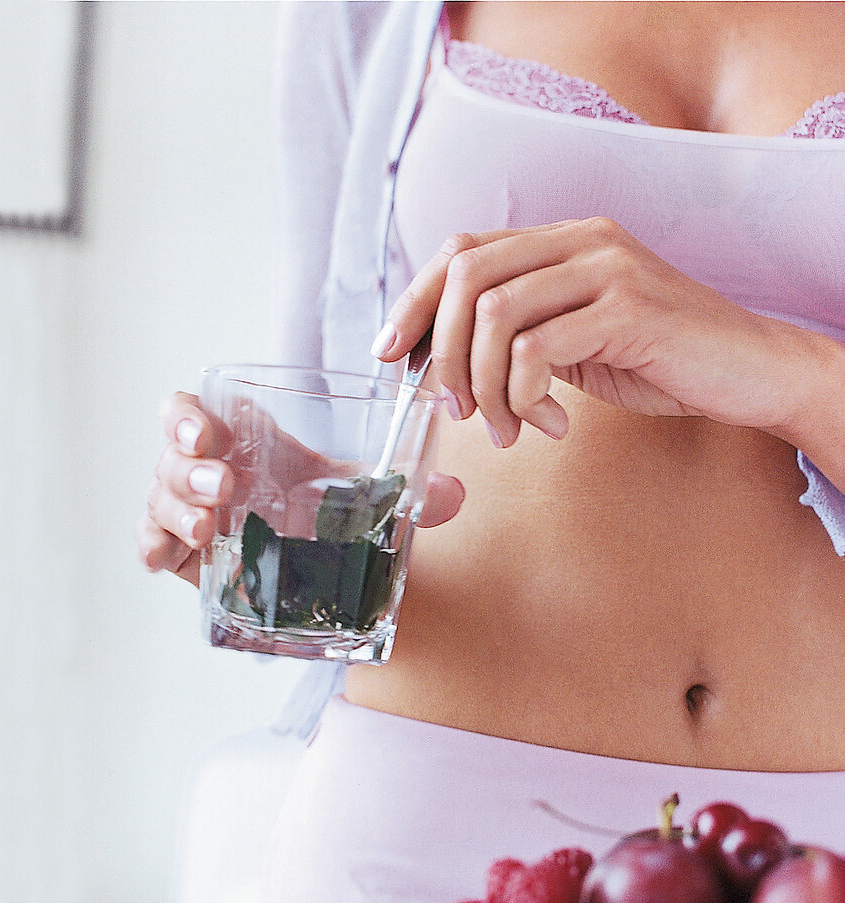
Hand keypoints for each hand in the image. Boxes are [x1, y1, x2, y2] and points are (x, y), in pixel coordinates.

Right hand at [137, 392, 464, 586]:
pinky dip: (153, 549)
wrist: (308, 559)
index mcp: (237, 439)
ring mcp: (188, 512)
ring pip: (159, 499)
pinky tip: (164, 562)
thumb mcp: (353, 494)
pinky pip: (150, 545)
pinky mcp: (184, 554)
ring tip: (211, 527)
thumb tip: (456, 494)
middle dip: (190, 470)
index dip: (184, 417)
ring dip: (177, 510)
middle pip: (170, 456)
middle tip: (225, 487)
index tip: (205, 433)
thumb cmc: (317, 506)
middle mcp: (202, 470)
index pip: (187, 411)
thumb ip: (403, 491)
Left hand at [372, 218, 813, 448]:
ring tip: (506, 428)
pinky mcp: (626, 309)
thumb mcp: (574, 339)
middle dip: (442, 353)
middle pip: (467, 277)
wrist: (747, 370)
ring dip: (483, 385)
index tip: (390, 353)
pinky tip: (549, 425)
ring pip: (495, 314)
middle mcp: (580, 240)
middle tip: (452, 408)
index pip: (462, 251)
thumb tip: (442, 362)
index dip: (415, 301)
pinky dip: (525, 398)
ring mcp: (605, 268)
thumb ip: (520, 334)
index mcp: (561, 241)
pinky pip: (536, 350)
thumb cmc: (657, 359)